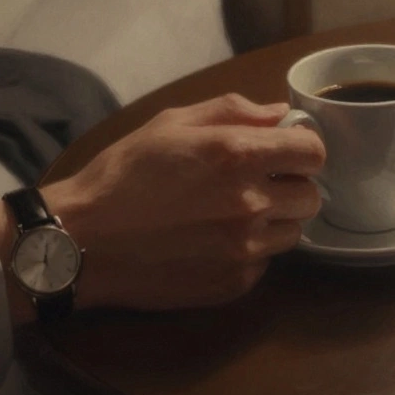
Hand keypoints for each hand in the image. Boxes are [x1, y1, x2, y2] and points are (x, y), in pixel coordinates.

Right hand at [43, 94, 325, 310]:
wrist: (80, 241)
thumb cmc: (124, 174)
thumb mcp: (173, 123)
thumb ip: (235, 111)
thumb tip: (280, 114)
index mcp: (239, 156)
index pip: (314, 152)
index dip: (302, 148)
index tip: (284, 151)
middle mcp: (250, 205)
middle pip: (311, 196)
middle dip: (291, 186)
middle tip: (258, 184)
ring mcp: (244, 249)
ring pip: (294, 232)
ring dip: (276, 220)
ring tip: (234, 213)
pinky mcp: (234, 282)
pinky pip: (265, 262)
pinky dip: (250, 251)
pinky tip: (214, 241)